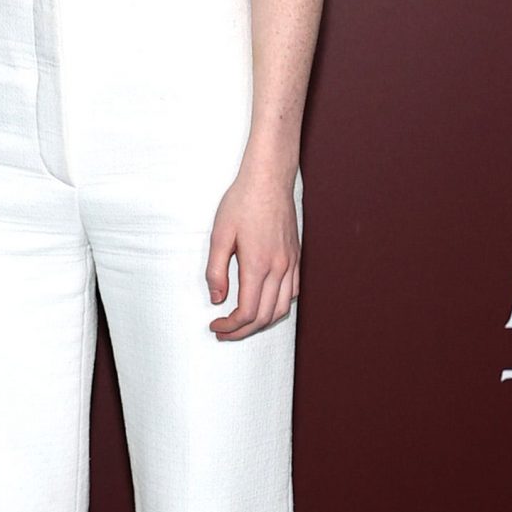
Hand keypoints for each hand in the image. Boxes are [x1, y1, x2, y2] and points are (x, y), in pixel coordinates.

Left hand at [205, 167, 298, 340]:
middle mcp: (279, 268)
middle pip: (264, 316)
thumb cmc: (242, 203)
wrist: (269, 180)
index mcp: (258, 264)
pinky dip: (277, 306)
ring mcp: (291, 264)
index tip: (214, 325)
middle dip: (242, 331)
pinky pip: (292, 292)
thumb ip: (216, 271)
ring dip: (261, 322)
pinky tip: (262, 303)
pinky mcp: (296, 257)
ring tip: (240, 323)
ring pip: (281, 308)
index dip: (230, 326)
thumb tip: (217, 300)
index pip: (247, 312)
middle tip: (222, 331)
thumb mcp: (219, 235)